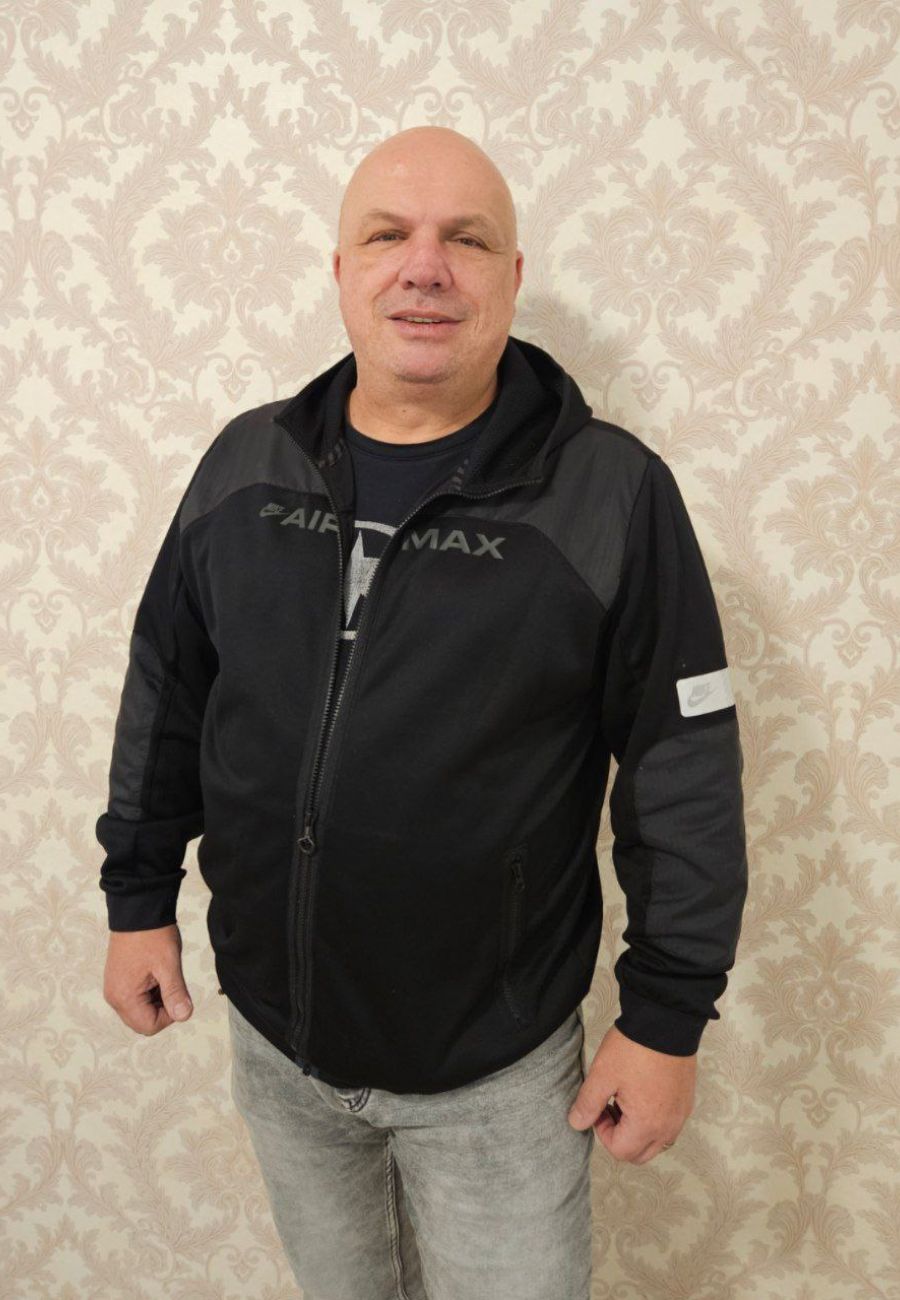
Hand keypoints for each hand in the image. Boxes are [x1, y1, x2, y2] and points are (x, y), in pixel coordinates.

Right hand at [103, 923, 193, 1036]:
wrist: (136, 910)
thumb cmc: (151, 934)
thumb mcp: (168, 965)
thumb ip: (175, 993)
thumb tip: (183, 1016)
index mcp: (124, 997)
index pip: (149, 1026)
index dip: (169, 1016)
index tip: (177, 995)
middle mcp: (114, 996)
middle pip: (142, 1021)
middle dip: (161, 1008)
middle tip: (170, 983)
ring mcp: (114, 988)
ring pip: (139, 1010)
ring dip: (156, 1000)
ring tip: (163, 974)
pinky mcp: (117, 979)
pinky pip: (134, 997)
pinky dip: (149, 991)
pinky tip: (156, 972)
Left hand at [567, 1023, 695, 1163]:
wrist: (666, 1020)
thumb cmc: (635, 1048)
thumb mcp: (602, 1074)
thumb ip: (588, 1104)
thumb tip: (577, 1123)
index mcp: (647, 1125)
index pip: (620, 1151)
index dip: (602, 1132)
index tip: (599, 1107)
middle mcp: (669, 1126)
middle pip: (640, 1153)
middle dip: (620, 1137)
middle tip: (610, 1106)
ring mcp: (681, 1114)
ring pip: (656, 1141)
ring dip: (637, 1130)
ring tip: (626, 1097)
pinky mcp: (687, 1100)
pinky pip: (669, 1124)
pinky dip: (653, 1119)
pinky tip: (643, 1091)